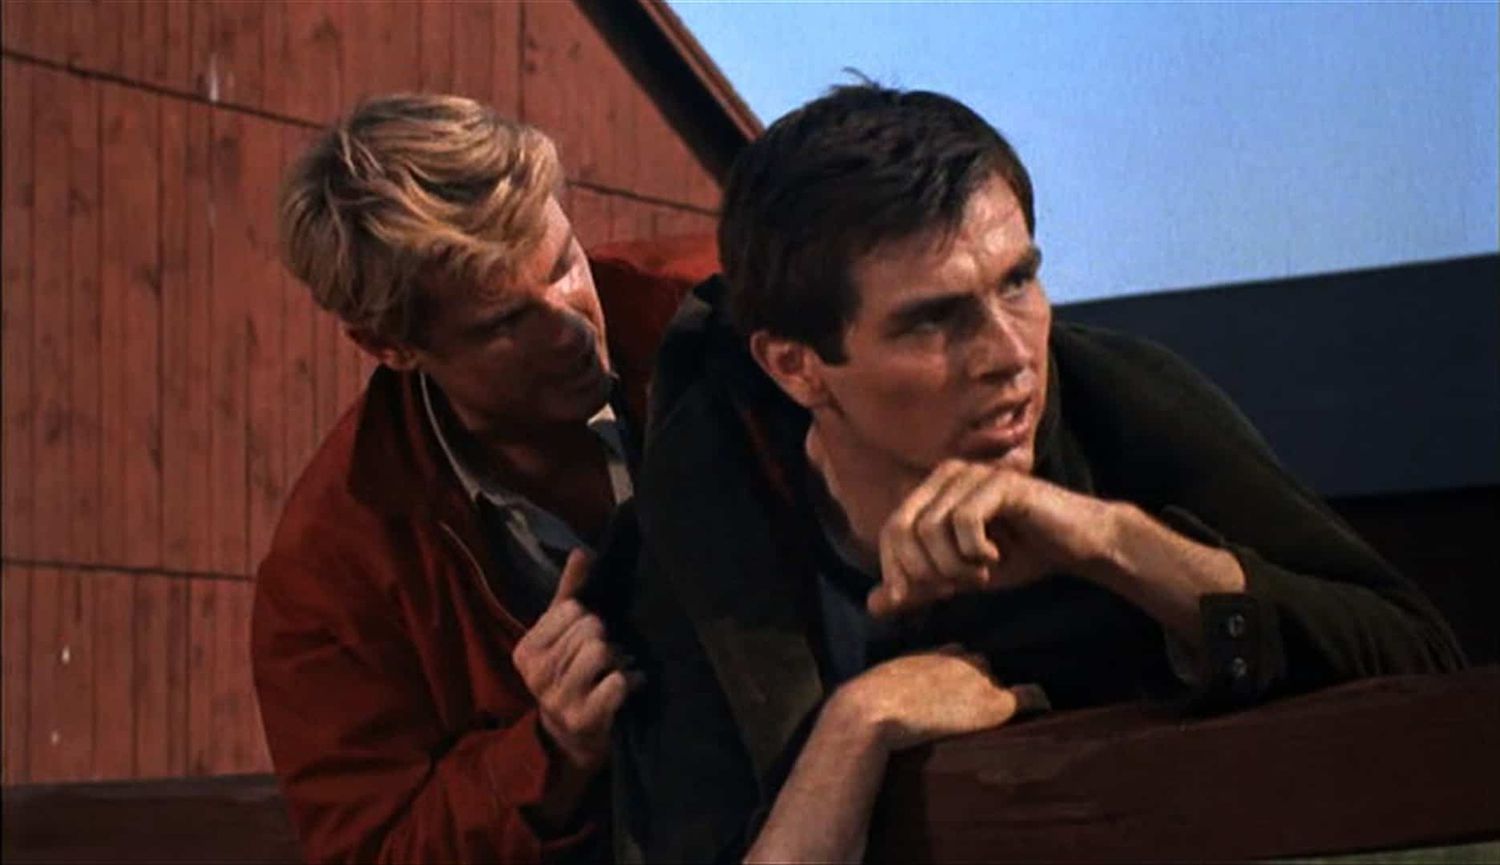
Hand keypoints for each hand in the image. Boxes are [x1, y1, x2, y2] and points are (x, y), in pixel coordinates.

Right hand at [512, 550, 631, 769]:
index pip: (571, 609)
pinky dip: (630, 680)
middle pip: (589, 629)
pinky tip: (627, 685)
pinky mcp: (584, 720)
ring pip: (601, 652)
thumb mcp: (561, 633)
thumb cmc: (568, 673)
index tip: (586, 635)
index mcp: (525, 651)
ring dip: (619, 659)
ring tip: (616, 667)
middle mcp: (536, 676)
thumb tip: (583, 550)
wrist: (570, 737)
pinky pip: (617, 683)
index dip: (588, 617)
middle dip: (605, 638)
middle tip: (606, 654)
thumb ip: (570, 591)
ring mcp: (558, 700)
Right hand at [829, 647, 1021, 750]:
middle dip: (981, 682)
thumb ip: (888, 683)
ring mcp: (979, 680)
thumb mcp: (880, 682)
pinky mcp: (993, 703)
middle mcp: (960, 659)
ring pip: (998, 682)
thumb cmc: (866, 701)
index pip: (958, 656)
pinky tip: (1044, 707)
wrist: (871, 710)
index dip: (960, 673)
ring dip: (999, 695)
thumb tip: (864, 703)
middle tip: (975, 705)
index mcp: (932, 653)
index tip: (958, 687)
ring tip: (1004, 712)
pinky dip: (1035, 700)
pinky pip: (1027, 696)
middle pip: (982, 666)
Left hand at [870, 460, 1113, 616]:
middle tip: (955, 586)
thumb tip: (873, 606)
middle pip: (902, 528)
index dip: (895, 571)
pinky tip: (996, 556)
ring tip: (981, 572)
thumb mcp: (959, 579)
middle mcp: (947, 474)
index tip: (916, 599)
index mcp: (931, 491)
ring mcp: (973, 474)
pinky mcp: (1000, 483)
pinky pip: (963, 521)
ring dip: (953, 565)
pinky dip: (974, 551)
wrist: (1078, 546)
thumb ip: (919, 589)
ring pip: (931, 528)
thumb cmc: (1019, 557)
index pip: (889, 531)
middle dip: (923, 570)